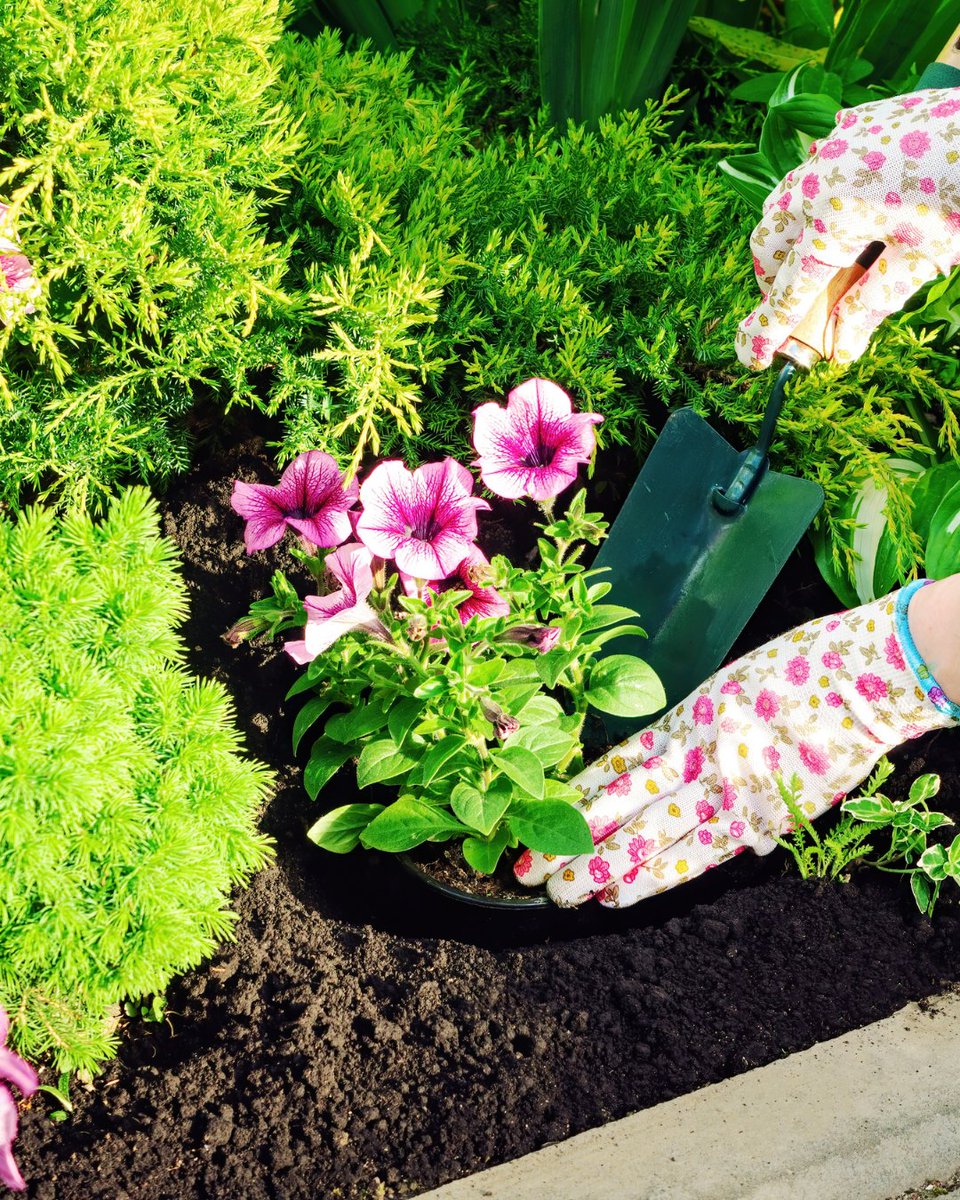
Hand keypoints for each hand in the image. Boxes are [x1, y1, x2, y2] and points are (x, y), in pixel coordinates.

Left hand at [514, 583, 958, 907]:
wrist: (858, 679)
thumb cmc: (797, 675)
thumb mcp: (729, 692)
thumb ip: (695, 733)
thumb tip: (662, 768)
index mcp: (683, 719)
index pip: (613, 764)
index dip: (572, 795)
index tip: (538, 814)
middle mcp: (692, 755)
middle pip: (617, 805)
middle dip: (569, 838)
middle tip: (529, 868)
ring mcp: (723, 788)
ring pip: (647, 835)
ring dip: (601, 867)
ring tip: (561, 892)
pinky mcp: (759, 816)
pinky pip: (697, 854)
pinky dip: (656, 876)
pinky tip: (620, 895)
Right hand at [735, 89, 959, 370]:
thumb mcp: (921, 258)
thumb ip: (871, 302)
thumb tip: (840, 349)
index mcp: (831, 221)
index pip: (789, 290)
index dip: (769, 329)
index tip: (751, 359)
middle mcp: (818, 181)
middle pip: (768, 240)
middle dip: (772, 277)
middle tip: (794, 304)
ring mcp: (833, 146)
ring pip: (783, 199)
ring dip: (787, 235)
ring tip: (816, 257)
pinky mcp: (855, 124)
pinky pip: (814, 164)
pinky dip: (815, 195)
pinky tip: (845, 204)